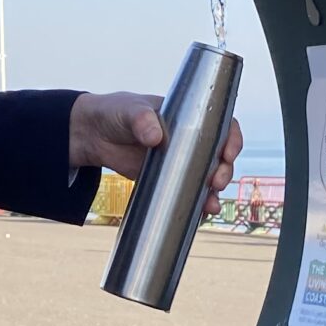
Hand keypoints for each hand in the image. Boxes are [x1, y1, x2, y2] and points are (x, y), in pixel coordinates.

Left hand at [69, 91, 244, 214]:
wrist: (93, 135)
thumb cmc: (116, 112)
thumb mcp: (129, 110)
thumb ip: (141, 120)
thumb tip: (155, 137)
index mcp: (188, 118)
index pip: (221, 126)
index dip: (232, 139)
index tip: (228, 153)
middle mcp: (190, 140)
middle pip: (219, 157)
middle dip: (224, 171)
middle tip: (215, 182)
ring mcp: (180, 162)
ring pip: (207, 178)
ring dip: (214, 193)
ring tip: (210, 206)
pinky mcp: (166, 180)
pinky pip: (187, 193)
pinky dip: (196, 204)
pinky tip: (200, 215)